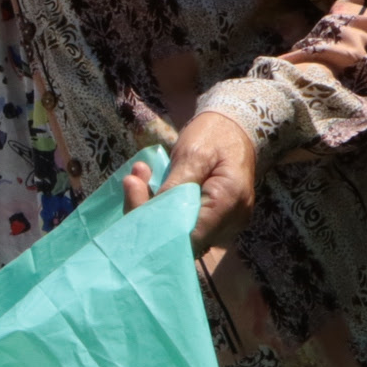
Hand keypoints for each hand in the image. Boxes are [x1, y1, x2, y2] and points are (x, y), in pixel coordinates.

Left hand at [125, 111, 255, 251]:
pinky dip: (165, 211)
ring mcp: (226, 224)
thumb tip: (151, 215)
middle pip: (184, 238)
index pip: (189, 235)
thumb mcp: (193, 154)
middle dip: (150, 217)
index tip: (135, 200)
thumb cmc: (215, 135)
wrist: (234, 128)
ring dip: (153, 212)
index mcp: (229, 202)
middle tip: (131, 182)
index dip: (158, 229)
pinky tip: (148, 188)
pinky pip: (186, 225)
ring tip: (137, 179)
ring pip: (182, 234)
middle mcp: (232, 221)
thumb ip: (175, 185)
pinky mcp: (216, 222)